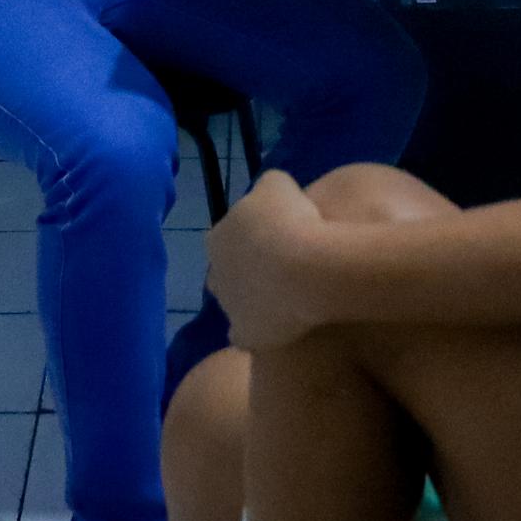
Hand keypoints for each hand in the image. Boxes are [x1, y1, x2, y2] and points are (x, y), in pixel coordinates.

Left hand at [206, 169, 329, 351]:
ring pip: (239, 306)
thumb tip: (270, 196)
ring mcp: (229, 310)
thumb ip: (266, 189)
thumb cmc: (290, 220)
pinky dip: (264, 331)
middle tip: (284, 267)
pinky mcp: (247, 337)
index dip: (253, 238)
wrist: (306, 269)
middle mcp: (214, 275)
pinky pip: (251, 335)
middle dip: (249, 272)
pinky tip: (286, 324)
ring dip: (258, 301)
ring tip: (292, 295)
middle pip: (229, 274)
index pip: (228, 238)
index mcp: (217, 238)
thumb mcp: (278, 184)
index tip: (278, 237)